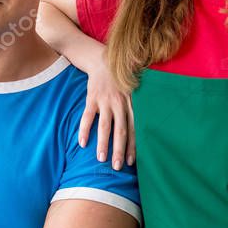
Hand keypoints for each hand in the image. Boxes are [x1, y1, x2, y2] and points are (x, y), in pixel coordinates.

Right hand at [76, 49, 133, 169]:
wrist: (103, 60)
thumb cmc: (120, 80)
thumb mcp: (133, 91)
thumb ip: (136, 108)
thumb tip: (145, 128)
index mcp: (131, 104)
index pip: (134, 128)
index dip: (133, 145)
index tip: (131, 162)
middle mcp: (120, 104)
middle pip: (121, 130)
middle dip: (119, 149)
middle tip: (117, 166)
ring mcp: (105, 101)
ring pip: (105, 126)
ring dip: (103, 143)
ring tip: (101, 159)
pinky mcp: (91, 98)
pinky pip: (87, 116)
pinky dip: (85, 130)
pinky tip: (83, 143)